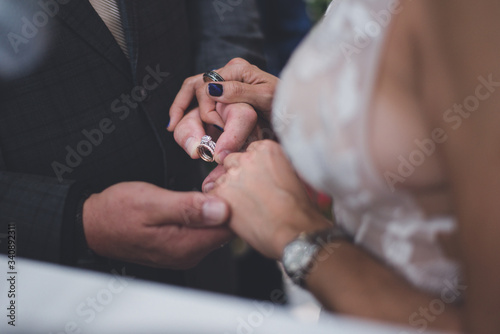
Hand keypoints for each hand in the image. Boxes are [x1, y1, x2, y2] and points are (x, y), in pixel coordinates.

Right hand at [82, 182, 231, 268]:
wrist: (93, 224)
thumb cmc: (117, 211)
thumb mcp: (152, 202)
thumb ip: (188, 207)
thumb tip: (222, 210)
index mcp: (186, 245)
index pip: (230, 228)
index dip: (233, 202)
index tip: (226, 182)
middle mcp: (189, 254)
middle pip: (225, 230)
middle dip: (226, 204)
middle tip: (217, 180)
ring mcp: (185, 252)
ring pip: (215, 229)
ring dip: (216, 208)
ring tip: (207, 187)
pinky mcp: (180, 246)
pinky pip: (203, 230)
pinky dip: (206, 213)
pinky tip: (199, 199)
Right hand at [168, 58, 278, 162]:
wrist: (298, 108)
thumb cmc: (286, 102)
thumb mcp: (264, 97)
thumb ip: (238, 91)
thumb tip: (210, 90)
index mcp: (237, 69)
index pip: (206, 84)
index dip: (205, 108)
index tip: (213, 127)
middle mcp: (229, 73)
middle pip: (195, 84)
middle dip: (182, 104)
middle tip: (173, 125)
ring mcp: (227, 83)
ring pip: (195, 92)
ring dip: (183, 107)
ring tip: (173, 125)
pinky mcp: (228, 95)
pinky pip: (204, 101)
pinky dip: (192, 111)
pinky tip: (183, 123)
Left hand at [204, 141, 330, 259]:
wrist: (294, 231)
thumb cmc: (299, 209)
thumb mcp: (295, 176)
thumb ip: (276, 166)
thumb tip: (268, 171)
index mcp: (267, 148)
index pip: (248, 151)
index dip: (251, 168)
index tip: (256, 179)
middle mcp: (248, 157)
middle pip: (231, 161)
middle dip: (237, 177)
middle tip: (249, 195)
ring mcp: (232, 174)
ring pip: (219, 179)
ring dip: (227, 191)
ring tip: (245, 208)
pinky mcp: (220, 192)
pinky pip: (211, 195)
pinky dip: (218, 205)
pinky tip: (235, 215)